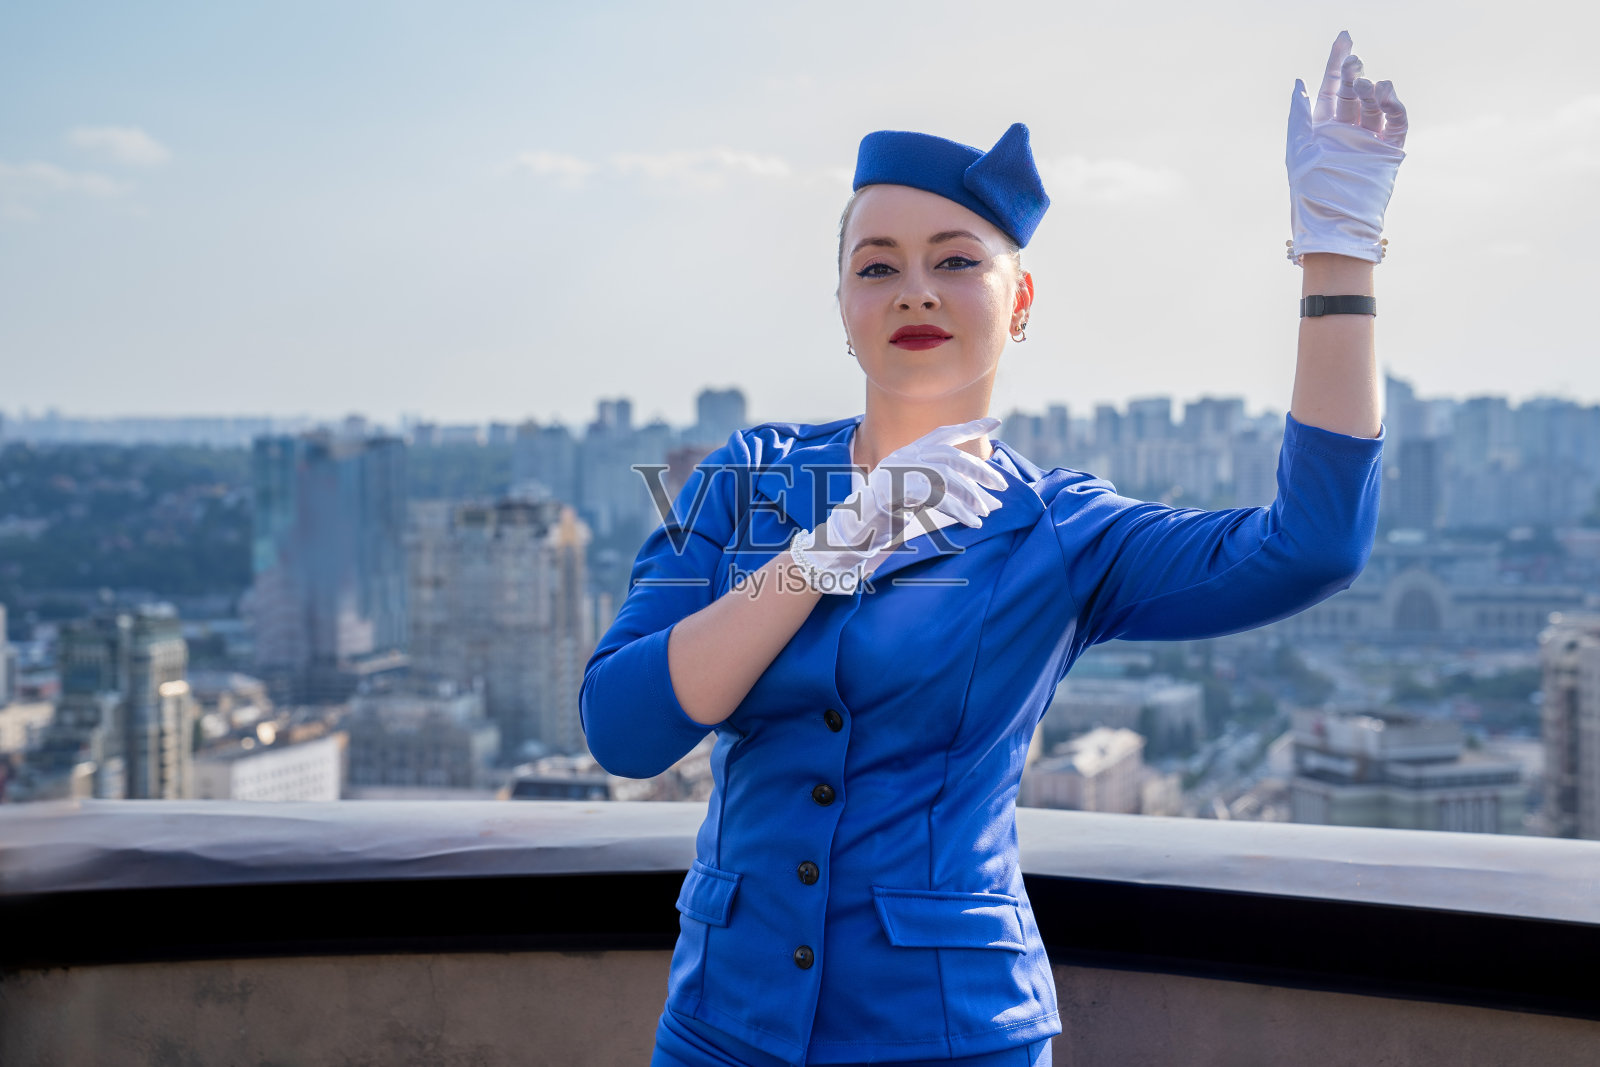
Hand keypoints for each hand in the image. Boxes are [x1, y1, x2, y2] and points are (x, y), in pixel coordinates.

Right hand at [788, 417, 1005, 593]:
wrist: (851, 534)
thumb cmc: (885, 519)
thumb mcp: (916, 499)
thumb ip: (942, 490)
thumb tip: (986, 499)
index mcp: (907, 453)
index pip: (943, 434)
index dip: (970, 427)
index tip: (996, 422)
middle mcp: (902, 456)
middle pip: (950, 455)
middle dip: (979, 469)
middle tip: (1002, 485)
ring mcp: (895, 472)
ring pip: (944, 475)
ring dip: (970, 495)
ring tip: (985, 513)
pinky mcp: (892, 491)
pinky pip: (934, 496)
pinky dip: (957, 509)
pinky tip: (971, 522)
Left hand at [1286, 30, 1407, 265]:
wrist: (1333, 221)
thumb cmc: (1308, 189)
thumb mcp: (1297, 147)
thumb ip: (1299, 113)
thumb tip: (1300, 81)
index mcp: (1321, 129)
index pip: (1331, 88)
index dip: (1337, 63)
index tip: (1344, 38)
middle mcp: (1345, 132)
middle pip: (1354, 93)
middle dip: (1355, 73)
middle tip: (1355, 62)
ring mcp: (1368, 141)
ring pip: (1375, 105)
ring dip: (1373, 89)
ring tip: (1370, 83)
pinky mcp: (1388, 152)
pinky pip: (1395, 123)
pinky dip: (1393, 106)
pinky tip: (1386, 93)